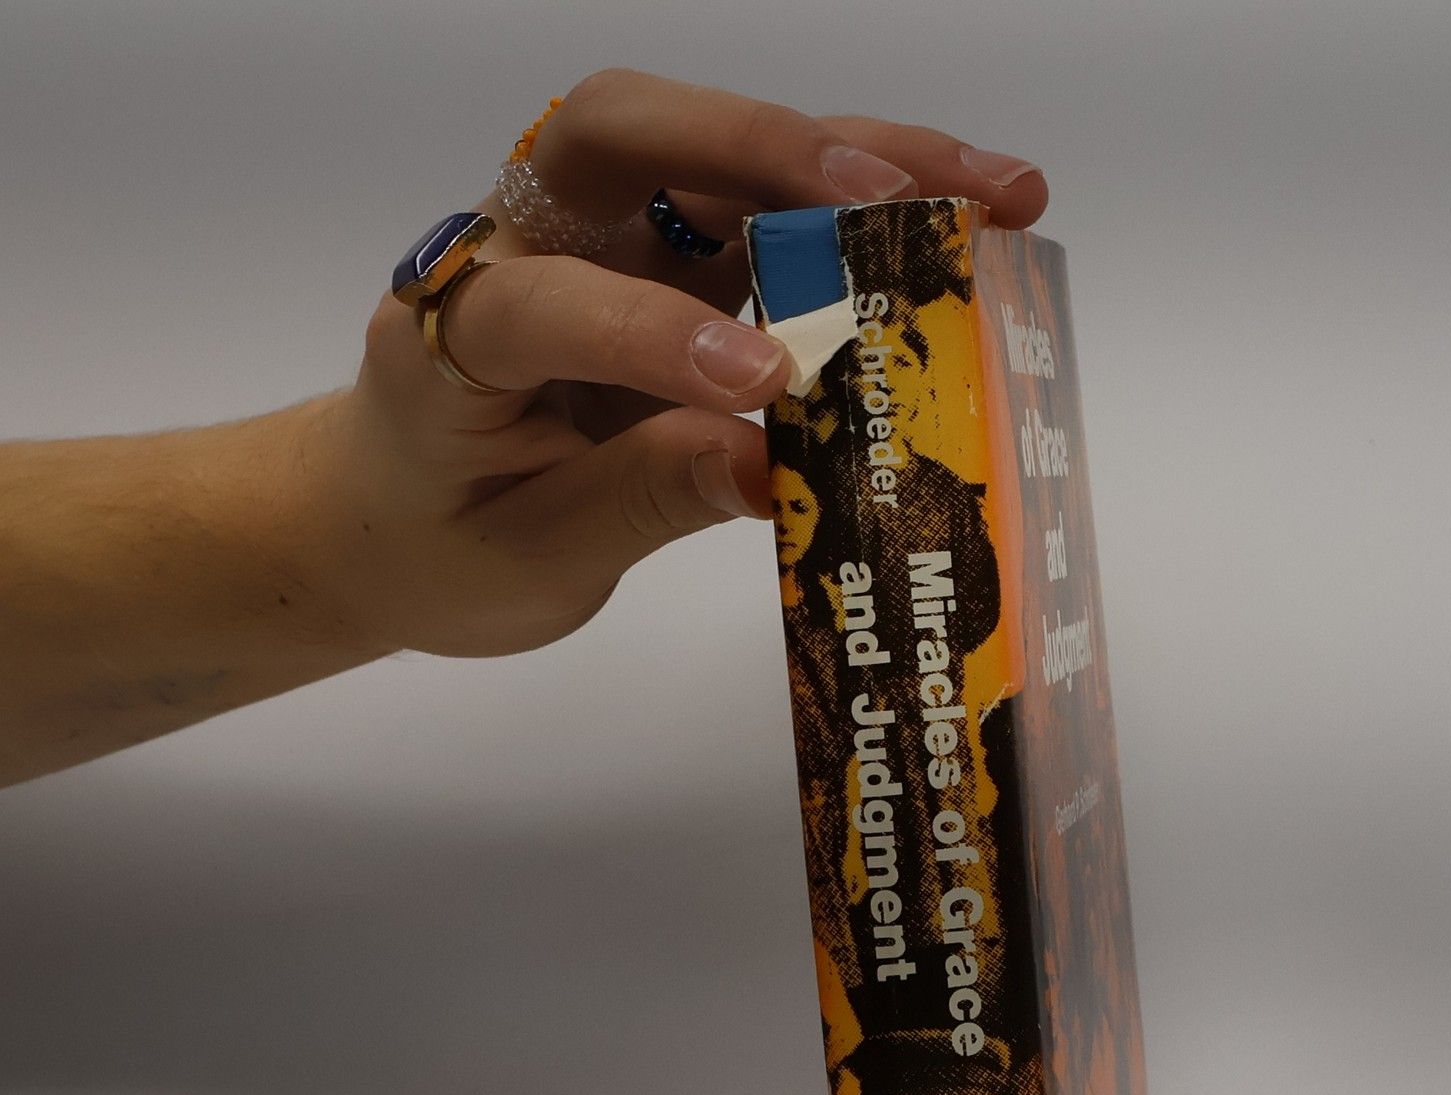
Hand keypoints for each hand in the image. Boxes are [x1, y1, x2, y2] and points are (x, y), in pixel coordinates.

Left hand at [319, 69, 1048, 658]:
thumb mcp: (531, 554)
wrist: (396, 519)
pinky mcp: (669, 259)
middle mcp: (526, 243)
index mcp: (452, 334)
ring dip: (858, 159)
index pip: (546, 302)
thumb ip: (638, 500)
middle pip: (625, 129)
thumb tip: (764, 467)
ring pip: (717, 150)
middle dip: (766, 149)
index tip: (761, 388)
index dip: (649, 333)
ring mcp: (603, 240)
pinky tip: (957, 228)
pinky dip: (862, 212)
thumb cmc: (443, 540)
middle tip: (897, 201)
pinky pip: (767, 208)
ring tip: (998, 198)